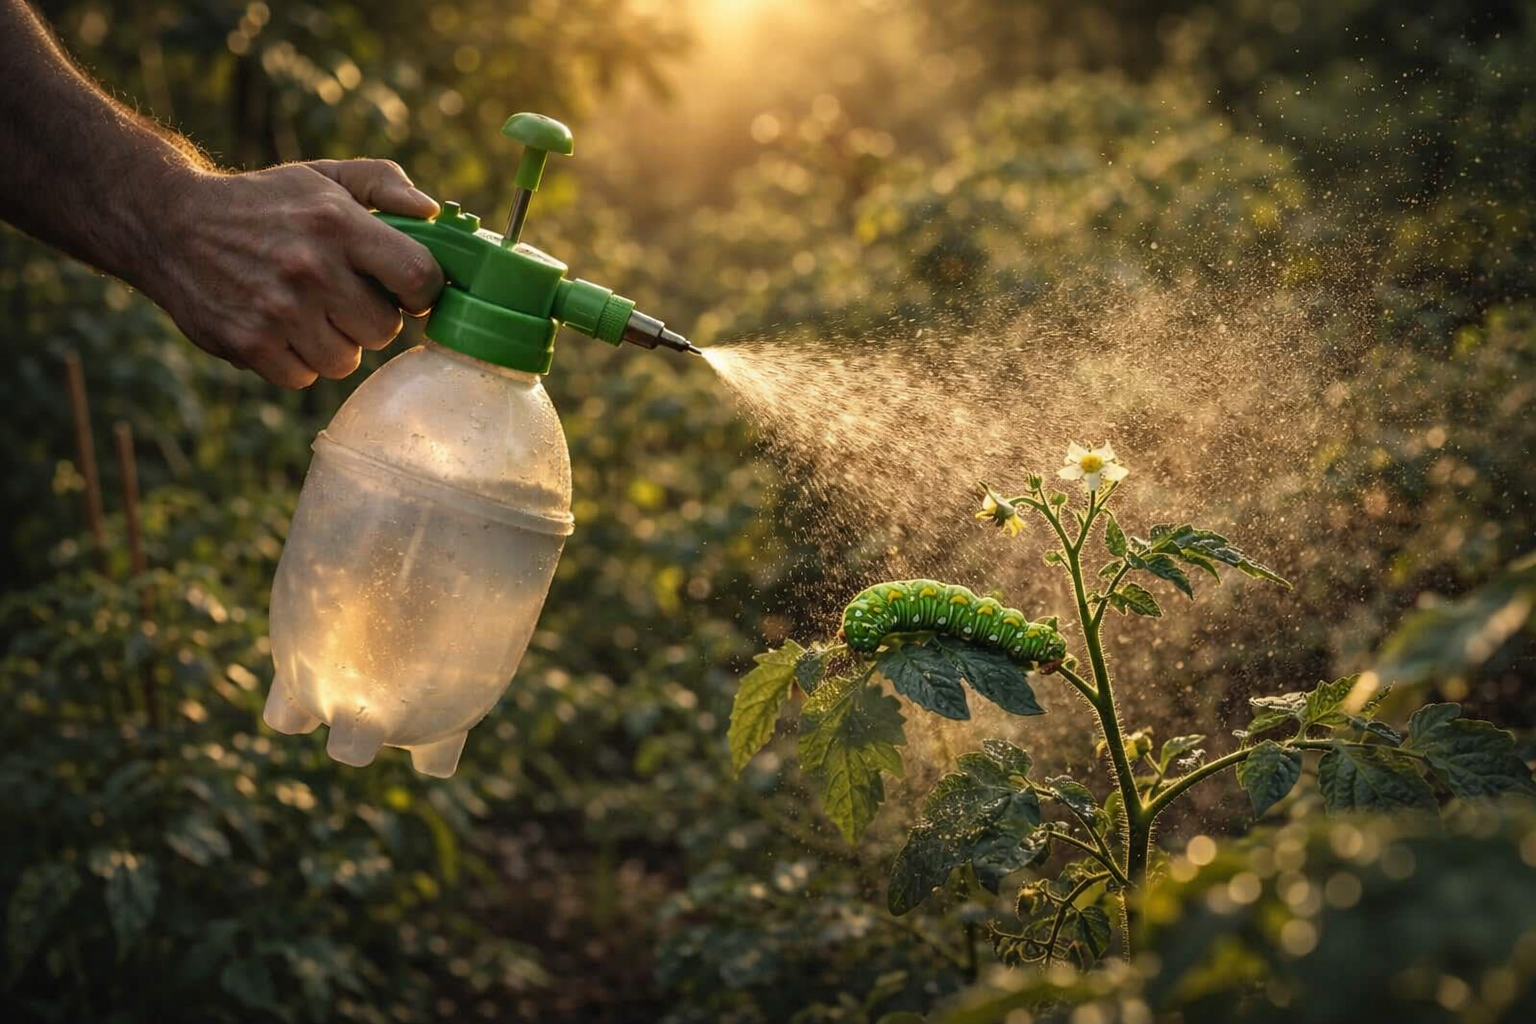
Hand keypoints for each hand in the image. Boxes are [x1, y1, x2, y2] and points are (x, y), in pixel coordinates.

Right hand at [145, 159, 445, 387]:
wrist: (170, 223)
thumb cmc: (263, 205)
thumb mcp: (323, 178)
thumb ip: (384, 185)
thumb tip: (433, 212)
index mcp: (338, 224)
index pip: (420, 278)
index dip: (421, 290)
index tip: (405, 290)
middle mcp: (310, 268)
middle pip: (384, 330)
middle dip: (369, 317)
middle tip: (342, 297)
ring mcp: (278, 311)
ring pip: (345, 361)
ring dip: (332, 343)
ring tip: (306, 312)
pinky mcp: (248, 344)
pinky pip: (303, 379)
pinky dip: (294, 362)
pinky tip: (277, 329)